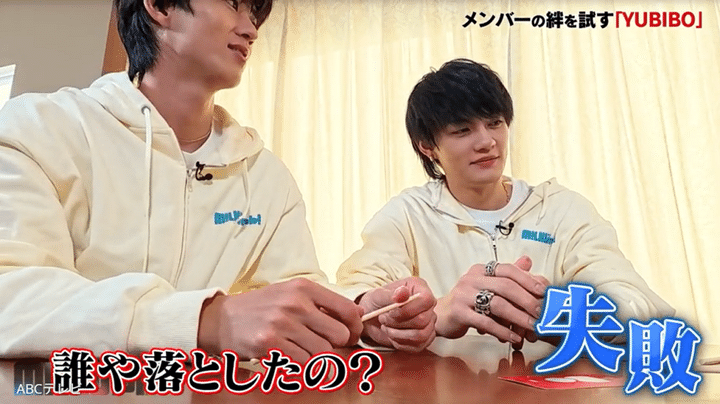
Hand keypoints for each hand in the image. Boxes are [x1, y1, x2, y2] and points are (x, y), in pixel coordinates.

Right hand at [197, 278, 362, 362]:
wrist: (222, 319)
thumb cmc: (262, 307)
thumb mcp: (291, 293)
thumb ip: (322, 303)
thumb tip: (357, 315)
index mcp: (303, 287)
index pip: (347, 309)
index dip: (354, 326)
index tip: (350, 334)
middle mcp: (295, 303)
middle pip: (338, 335)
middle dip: (336, 345)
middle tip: (326, 346)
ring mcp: (282, 323)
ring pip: (323, 353)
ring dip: (318, 358)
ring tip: (305, 352)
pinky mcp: (270, 344)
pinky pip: (302, 363)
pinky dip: (302, 366)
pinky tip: (292, 358)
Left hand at [358, 277, 436, 351]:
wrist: (371, 317)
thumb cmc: (376, 302)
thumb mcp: (378, 295)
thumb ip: (391, 294)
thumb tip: (403, 293)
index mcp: (419, 288)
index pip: (426, 300)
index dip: (408, 309)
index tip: (390, 312)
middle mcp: (427, 305)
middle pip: (423, 320)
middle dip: (398, 323)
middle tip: (383, 318)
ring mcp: (428, 322)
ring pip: (421, 335)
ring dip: (398, 334)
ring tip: (386, 327)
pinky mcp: (424, 338)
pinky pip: (418, 346)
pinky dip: (400, 342)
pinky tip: (391, 334)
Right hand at [435, 256, 546, 343]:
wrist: (441, 315)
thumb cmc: (468, 301)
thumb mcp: (488, 286)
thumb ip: (508, 277)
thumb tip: (528, 261)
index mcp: (482, 270)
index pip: (509, 270)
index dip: (529, 280)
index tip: (546, 292)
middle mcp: (472, 278)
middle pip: (506, 286)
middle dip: (528, 300)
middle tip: (543, 313)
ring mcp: (463, 294)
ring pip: (497, 304)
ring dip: (518, 317)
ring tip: (532, 328)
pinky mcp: (458, 312)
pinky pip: (485, 321)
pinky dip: (502, 330)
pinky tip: (513, 338)